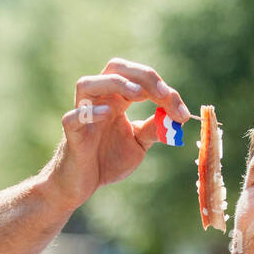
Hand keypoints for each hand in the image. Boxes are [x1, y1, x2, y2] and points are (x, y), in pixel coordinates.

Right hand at [43, 58, 191, 210]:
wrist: (80, 185)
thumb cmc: (107, 160)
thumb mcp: (138, 143)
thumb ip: (154, 128)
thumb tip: (176, 118)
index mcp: (116, 100)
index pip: (140, 79)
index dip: (163, 90)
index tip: (182, 113)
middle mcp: (99, 101)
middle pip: (115, 68)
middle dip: (142, 76)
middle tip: (163, 93)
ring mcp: (83, 116)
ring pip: (88, 84)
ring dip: (115, 83)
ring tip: (138, 94)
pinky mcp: (72, 135)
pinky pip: (73, 117)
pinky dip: (90, 112)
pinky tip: (107, 113)